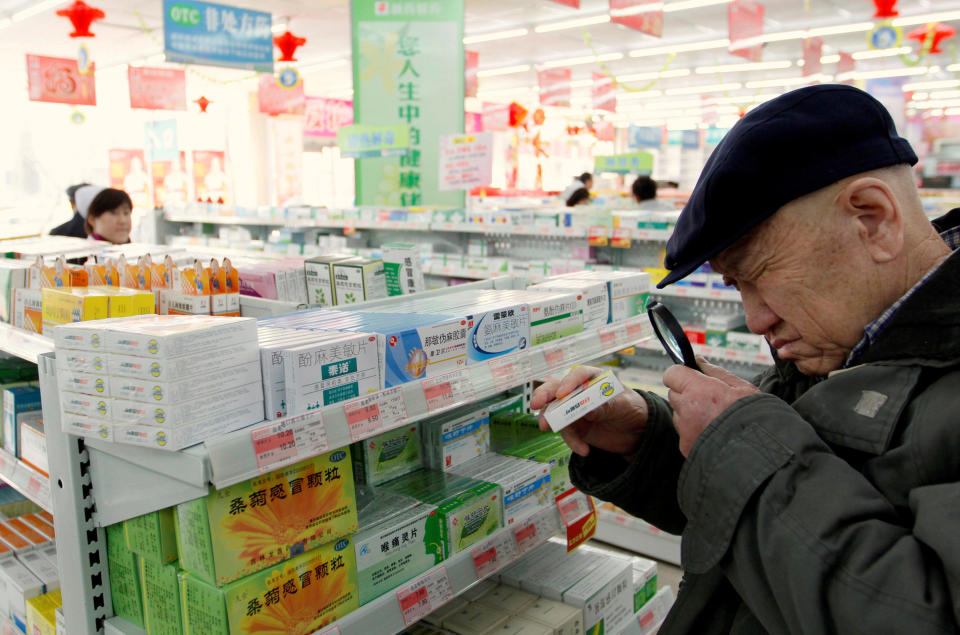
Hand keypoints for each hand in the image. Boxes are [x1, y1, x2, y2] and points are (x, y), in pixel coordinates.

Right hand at [532, 366, 647, 458]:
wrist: (639, 434)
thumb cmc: (634, 409)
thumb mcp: (623, 405)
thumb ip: (604, 406)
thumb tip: (585, 408)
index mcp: (595, 378)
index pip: (579, 375)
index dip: (568, 382)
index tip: (562, 393)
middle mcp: (581, 391)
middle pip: (557, 389)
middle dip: (544, 396)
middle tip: (535, 405)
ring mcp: (576, 410)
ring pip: (555, 411)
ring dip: (551, 420)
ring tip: (548, 428)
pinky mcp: (576, 427)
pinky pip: (567, 433)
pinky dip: (572, 442)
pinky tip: (584, 449)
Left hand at [663, 358, 759, 456]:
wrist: (760, 449)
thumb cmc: (754, 416)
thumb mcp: (741, 387)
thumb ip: (715, 372)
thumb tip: (698, 362)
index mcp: (698, 391)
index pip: (672, 374)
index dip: (682, 375)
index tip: (691, 378)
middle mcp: (686, 410)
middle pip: (674, 394)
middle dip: (687, 394)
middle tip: (709, 401)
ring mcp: (685, 430)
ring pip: (678, 414)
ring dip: (689, 414)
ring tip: (714, 419)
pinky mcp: (686, 446)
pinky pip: (684, 433)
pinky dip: (694, 432)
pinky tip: (713, 433)